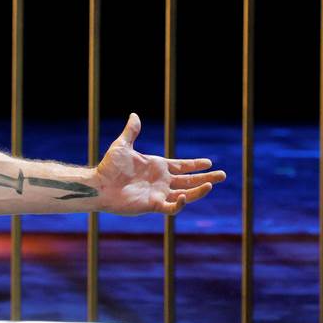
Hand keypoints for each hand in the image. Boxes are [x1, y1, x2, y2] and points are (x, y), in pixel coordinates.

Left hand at [95, 113, 226, 215]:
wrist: (98, 185)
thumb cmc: (109, 167)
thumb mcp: (122, 146)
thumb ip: (132, 131)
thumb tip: (134, 115)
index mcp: (158, 167)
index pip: (182, 166)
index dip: (195, 165)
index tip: (209, 162)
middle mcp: (161, 181)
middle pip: (189, 180)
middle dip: (205, 178)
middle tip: (223, 175)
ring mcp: (158, 194)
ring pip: (185, 194)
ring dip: (198, 191)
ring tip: (211, 184)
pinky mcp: (152, 205)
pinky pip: (171, 207)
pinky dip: (179, 204)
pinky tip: (184, 196)